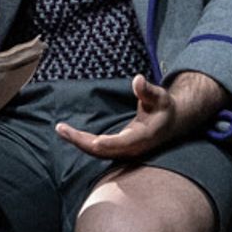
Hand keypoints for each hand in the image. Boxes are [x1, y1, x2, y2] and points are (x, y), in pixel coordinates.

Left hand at [53, 72, 223, 161]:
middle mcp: (131, 148)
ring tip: (60, 129)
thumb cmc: (164, 107)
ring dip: (77, 141)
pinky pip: (96, 148)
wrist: (171, 123)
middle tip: (61, 128)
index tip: (95, 141)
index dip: (110, 143)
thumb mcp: (160, 96)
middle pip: (103, 150)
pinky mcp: (117, 149)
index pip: (124, 144)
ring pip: (96, 151)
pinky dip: (82, 141)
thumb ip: (148, 91)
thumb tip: (138, 80)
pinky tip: (69, 133)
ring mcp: (123, 151)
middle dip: (81, 141)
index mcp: (143, 137)